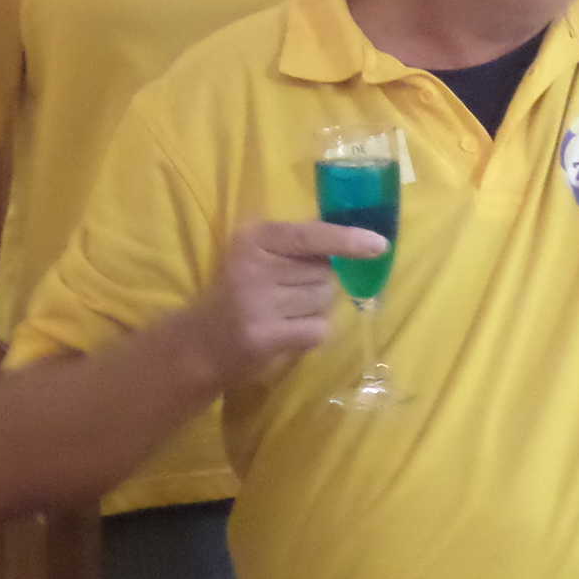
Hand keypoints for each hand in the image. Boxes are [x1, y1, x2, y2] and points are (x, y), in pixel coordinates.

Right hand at [185, 220, 387, 391]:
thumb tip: (357, 239)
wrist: (199, 343)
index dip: (346, 239)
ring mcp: (257, 304)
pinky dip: (311, 332)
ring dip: (315, 308)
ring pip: (324, 301)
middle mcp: (253, 266)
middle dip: (319, 283)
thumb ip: (298, 243)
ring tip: (285, 312)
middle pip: (324, 272)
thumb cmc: (238, 291)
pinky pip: (317, 329)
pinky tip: (287, 332)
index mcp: (253, 237)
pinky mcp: (264, 337)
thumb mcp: (257, 254)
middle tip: (288, 293)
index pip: (310, 235)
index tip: (380, 245)